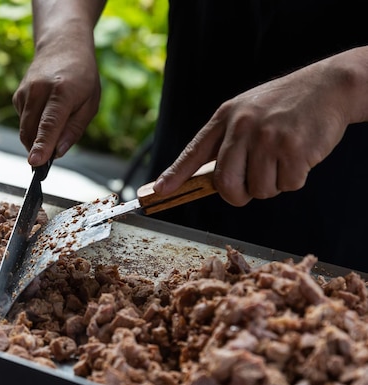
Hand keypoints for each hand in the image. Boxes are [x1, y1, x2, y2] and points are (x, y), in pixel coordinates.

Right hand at [13, 39, 100, 165]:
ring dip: (37, 138)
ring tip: (56, 122)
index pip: (49, 124)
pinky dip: (34, 126)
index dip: (42, 145)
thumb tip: (58, 152)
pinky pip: (24, 122)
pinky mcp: (17, 96)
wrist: (63, 45)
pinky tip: (45, 111)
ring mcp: (25, 91)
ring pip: (25, 130)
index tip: (35, 162)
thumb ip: (74, 130)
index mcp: (62, 91)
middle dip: (38, 149)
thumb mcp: (90, 103)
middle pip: (32, 131)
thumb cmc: (82, 76)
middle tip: (51, 157)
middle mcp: (39, 90)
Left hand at [153, 49, 366, 206]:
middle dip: (238, 195)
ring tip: (282, 157)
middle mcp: (242, 126)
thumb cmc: (283, 105)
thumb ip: (228, 142)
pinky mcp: (294, 148)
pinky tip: (300, 155)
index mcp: (225, 117)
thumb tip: (212, 180)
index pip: (193, 152)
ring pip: (259, 190)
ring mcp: (267, 137)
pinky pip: (287, 186)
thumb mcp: (247, 113)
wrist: (328, 86)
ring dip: (272, 185)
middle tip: (250, 187)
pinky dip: (294, 179)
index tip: (158, 192)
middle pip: (226, 185)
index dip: (175, 175)